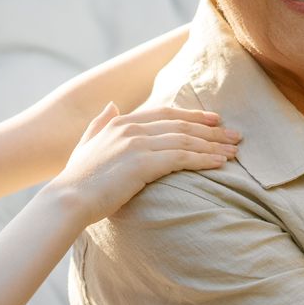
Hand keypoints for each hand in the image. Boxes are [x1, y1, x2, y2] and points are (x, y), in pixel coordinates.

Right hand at [47, 103, 240, 223]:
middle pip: (182, 125)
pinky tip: (220, 164)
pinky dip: (204, 159)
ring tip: (234, 152)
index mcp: (121, 122)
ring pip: (186, 141)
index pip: (166, 114)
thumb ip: (99, 124)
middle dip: (212, 130)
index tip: (215, 120)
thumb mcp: (85, 144)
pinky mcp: (143, 163)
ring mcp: (137, 143)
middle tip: (235, 136)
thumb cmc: (76, 179)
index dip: (193, 116)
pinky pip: (182, 158)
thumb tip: (110, 105)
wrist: (68, 199)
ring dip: (213, 146)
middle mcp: (131, 128)